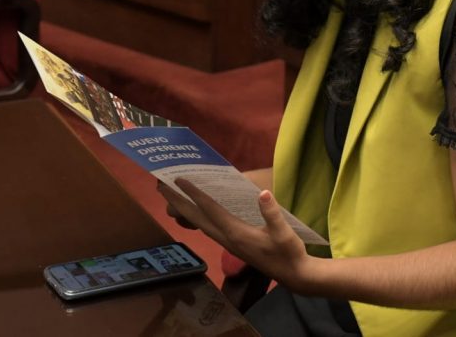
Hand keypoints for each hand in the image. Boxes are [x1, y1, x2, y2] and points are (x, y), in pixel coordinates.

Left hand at [157, 178, 316, 292]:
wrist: (294, 275)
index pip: (210, 210)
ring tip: (172, 196)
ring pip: (199, 224)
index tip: (180, 180)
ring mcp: (228, 243)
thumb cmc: (289, 253)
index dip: (194, 194)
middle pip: (196, 219)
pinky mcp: (232, 245)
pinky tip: (195, 212)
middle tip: (162, 186)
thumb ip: (272, 213)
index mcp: (236, 233)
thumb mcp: (285, 232)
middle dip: (178, 202)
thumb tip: (263, 193)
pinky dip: (196, 217)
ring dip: (184, 210)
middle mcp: (227, 238)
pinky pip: (208, 228)